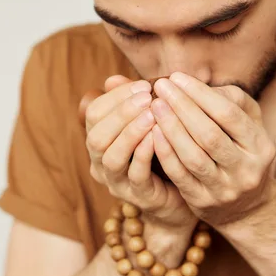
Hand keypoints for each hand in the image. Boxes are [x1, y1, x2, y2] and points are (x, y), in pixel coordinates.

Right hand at [84, 75, 197, 230]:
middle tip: (147, 97)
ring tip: (152, 114)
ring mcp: (118, 183)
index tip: (143, 85)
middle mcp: (101, 164)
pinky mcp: (139, 196)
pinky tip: (158, 135)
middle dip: (121, 113)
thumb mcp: (147, 124)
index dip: (116, 97)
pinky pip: (136, 174)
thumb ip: (132, 104)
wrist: (182, 195)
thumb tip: (112, 79)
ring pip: (111, 157)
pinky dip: (145, 152)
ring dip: (130, 132)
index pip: (94, 115)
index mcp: (99, 142)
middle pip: (96, 137)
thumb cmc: (162, 153)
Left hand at [150, 72, 275, 226]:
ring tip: (154, 106)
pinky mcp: (203, 202)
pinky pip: (179, 174)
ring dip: (170, 128)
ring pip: (193, 156)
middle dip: (182, 107)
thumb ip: (231, 100)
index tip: (176, 77)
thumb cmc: (241, 152)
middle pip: (209, 134)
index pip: (228, 114)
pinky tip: (152, 133)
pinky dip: (165, 152)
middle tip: (160, 87)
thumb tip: (198, 84)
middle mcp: (246, 169)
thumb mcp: (249, 125)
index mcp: (260, 145)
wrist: (246, 207)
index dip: (200, 93)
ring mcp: (224, 189)